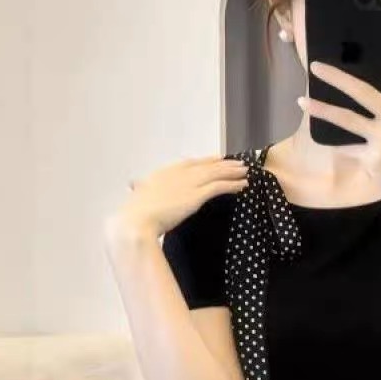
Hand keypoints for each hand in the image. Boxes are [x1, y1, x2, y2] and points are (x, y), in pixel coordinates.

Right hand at [106, 156, 248, 242]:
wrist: (136, 221)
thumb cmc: (135, 215)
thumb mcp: (138, 199)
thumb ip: (143, 193)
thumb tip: (136, 188)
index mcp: (162, 174)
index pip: (189, 163)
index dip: (205, 161)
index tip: (216, 159)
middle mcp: (177, 174)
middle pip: (206, 165)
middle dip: (223, 164)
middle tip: (237, 163)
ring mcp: (188, 183)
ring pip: (215, 173)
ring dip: (232, 171)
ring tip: (245, 171)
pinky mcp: (196, 195)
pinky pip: (219, 186)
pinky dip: (233, 184)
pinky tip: (243, 185)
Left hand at [299, 17, 380, 212]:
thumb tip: (370, 93)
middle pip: (363, 91)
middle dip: (336, 77)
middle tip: (315, 66)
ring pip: (346, 119)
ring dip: (320, 109)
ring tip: (301, 100)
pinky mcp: (374, 157)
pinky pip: (347, 147)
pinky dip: (336, 144)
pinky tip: (321, 137)